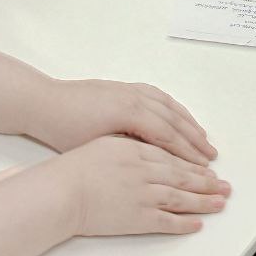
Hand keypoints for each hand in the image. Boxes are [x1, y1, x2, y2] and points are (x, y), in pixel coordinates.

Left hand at [28, 78, 216, 165]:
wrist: (44, 102)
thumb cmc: (64, 129)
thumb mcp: (98, 146)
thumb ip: (129, 150)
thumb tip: (156, 158)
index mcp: (129, 112)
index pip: (167, 136)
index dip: (187, 154)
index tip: (202, 167)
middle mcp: (135, 97)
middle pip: (173, 120)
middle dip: (194, 140)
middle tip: (211, 157)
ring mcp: (130, 90)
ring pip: (168, 106)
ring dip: (187, 122)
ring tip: (203, 137)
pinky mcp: (123, 87)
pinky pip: (157, 96)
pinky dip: (172, 106)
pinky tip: (178, 114)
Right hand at [50, 135, 230, 236]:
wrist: (61, 190)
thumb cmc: (74, 167)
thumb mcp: (104, 143)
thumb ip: (128, 143)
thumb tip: (144, 145)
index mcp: (137, 149)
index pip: (172, 155)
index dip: (192, 162)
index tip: (207, 167)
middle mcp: (145, 170)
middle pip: (183, 175)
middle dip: (207, 180)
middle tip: (225, 184)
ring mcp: (144, 194)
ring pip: (181, 197)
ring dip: (204, 200)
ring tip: (220, 203)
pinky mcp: (138, 218)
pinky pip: (167, 222)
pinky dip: (184, 224)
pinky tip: (197, 224)